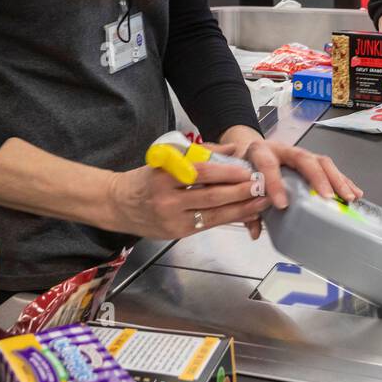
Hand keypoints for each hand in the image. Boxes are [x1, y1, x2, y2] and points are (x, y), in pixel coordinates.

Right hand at [109, 150, 268, 240]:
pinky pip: (208, 225)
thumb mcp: (165, 161)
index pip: (199, 174)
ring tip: (262, 201)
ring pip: (213, 214)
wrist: (118, 205)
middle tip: (263, 186)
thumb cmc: (145, 179)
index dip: (224, 172)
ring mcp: (173, 220)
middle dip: (240, 192)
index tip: (246, 170)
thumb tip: (233, 148)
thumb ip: (199, 155)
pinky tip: (246, 213)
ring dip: (241, 208)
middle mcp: (168, 200)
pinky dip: (229, 218)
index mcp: (164, 176)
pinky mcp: (177, 233)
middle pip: (210, 197)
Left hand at [221, 128, 362, 215]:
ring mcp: (300, 154)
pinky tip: (355, 194)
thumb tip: (255, 232)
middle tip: (327, 197)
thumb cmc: (247, 169)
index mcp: (260, 152)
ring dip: (337, 180)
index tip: (282, 204)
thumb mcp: (240, 184)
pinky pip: (330, 169)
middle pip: (304, 158)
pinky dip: (343, 181)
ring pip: (322, 162)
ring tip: (349, 197)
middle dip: (317, 177)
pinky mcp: (312, 161)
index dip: (274, 183)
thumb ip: (245, 205)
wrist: (250, 151)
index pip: (267, 165)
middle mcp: (283, 149)